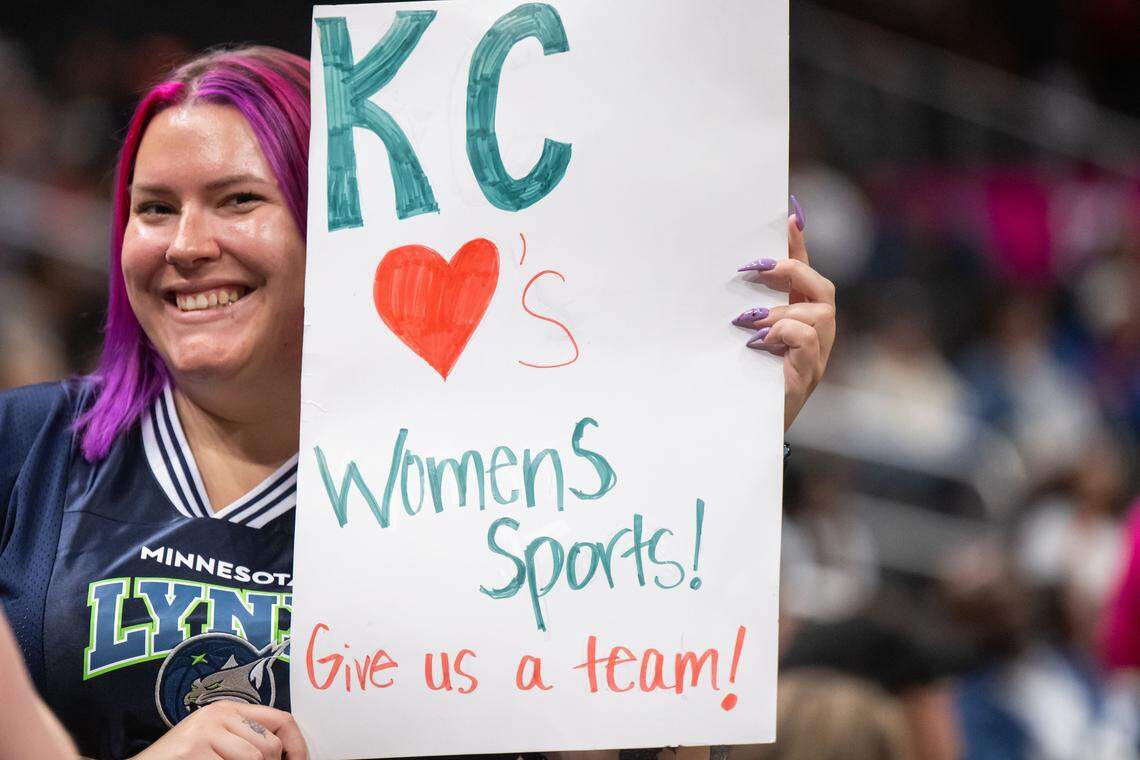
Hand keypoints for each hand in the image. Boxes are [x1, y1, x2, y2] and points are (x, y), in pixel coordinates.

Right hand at [131, 702, 307, 759]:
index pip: (282, 720)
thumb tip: (286, 755)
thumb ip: (248, 740)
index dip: (297, 746)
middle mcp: (219, 714)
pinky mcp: (192, 750)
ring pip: (254, 759)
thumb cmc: (183, 759)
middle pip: (270, 746)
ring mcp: (205, 731)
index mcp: (230, 708)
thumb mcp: (219, 741)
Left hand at [735, 198, 835, 430]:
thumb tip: (735, 268)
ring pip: (817, 313)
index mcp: (799, 319)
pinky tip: (756, 343)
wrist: (740, 429)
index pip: (804, 273)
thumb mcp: (739, 336)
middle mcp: (815, 334)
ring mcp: (815, 356)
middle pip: (821, 287)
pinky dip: (782, 333)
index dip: (799, 244)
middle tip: (754, 267)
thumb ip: (743, 305)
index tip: (788, 214)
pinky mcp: (807, 375)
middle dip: (791, 271)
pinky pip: (806, 339)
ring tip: (747, 322)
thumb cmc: (740, 380)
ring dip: (779, 311)